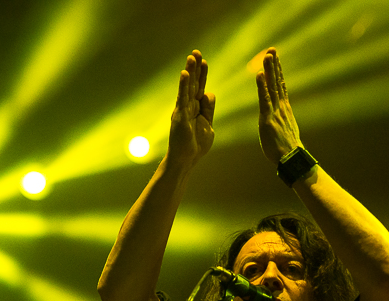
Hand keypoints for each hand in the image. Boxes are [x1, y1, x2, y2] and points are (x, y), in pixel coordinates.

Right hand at [168, 50, 215, 166]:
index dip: (202, 75)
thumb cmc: (196, 145)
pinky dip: (183, 85)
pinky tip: (184, 73)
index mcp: (195, 108)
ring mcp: (182, 110)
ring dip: (189, 71)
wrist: (186, 160)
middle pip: (192, 83)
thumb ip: (209, 109)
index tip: (204, 61)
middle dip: (195, 68)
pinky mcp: (179, 116)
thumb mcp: (208, 125)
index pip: (199, 87)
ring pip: (187, 87)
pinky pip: (182, 98)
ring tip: (191, 57)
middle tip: (196, 51)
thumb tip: (209, 92)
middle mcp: (187, 106)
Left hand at [256, 47, 301, 164]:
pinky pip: (265, 100)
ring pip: (272, 87)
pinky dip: (262, 86)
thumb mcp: (285, 131)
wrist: (291, 159)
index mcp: (284, 110)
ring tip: (267, 55)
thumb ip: (281, 121)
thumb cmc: (287, 150)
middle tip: (272, 49)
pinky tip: (260, 74)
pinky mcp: (268, 119)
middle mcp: (281, 107)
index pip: (280, 87)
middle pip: (277, 82)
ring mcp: (276, 112)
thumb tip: (280, 120)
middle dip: (274, 65)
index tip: (275, 59)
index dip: (277, 72)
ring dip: (269, 70)